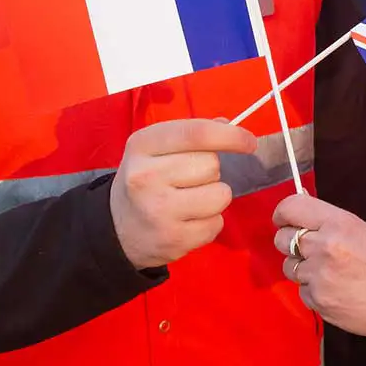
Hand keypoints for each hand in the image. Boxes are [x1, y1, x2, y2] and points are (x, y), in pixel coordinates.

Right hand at [110, 118, 256, 268]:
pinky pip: (216, 223)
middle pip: (211, 164)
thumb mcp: (155, 148)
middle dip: (211, 170)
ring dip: (214, 197)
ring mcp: (158, 211)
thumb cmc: (145, 179)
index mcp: (142, 145)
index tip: (249, 142)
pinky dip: (210, 222)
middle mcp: (146, 176)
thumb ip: (192, 134)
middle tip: (190, 179)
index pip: (197, 133)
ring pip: (220, 195)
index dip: (230, 136)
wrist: (116, 229)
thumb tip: (230, 126)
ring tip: (191, 200)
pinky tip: (187, 220)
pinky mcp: (173, 239)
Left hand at [273, 193, 365, 338]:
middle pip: (282, 238)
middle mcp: (322, 246)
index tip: (283, 219)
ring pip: (289, 266)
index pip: (291, 208)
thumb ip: (327, 220)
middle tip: (307, 249)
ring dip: (302, 268)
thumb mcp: (358, 227)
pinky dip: (312, 290)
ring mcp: (317, 275)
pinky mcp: (316, 300)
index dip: (282, 213)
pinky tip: (332, 289)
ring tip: (325, 272)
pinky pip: (301, 290)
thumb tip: (300, 215)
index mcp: (336, 223)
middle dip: (290, 242)